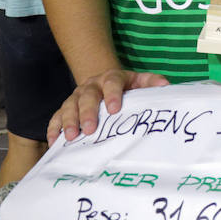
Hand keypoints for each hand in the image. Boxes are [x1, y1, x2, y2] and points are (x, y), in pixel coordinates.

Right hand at [47, 69, 169, 144]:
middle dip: (87, 113)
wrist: (105, 81)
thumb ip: (152, 82)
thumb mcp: (141, 81)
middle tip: (90, 129)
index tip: (115, 110)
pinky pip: (56, 116)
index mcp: (111, 78)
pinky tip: (54, 141)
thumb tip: (166, 86)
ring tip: (72, 137)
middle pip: (87, 97)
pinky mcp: (65, 107)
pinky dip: (54, 128)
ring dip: (69, 121)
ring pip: (69, 106)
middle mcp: (91, 86)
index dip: (113, 95)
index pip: (112, 84)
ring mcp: (76, 96)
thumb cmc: (127, 87)